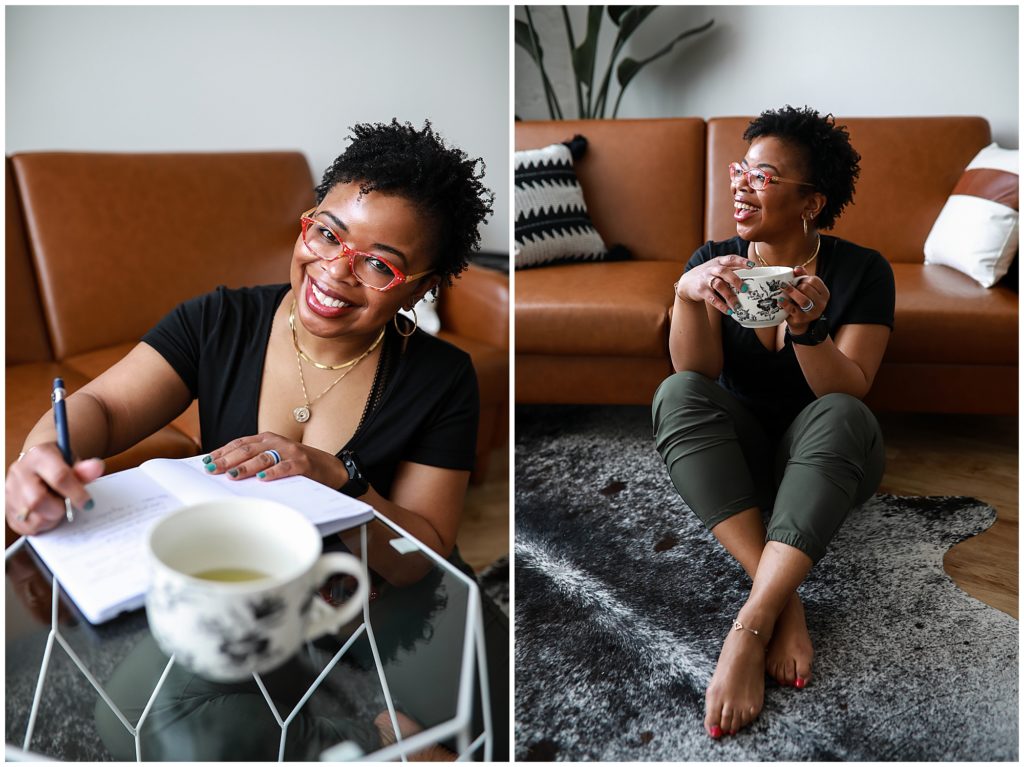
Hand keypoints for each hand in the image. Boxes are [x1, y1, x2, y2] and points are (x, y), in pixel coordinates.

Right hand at [5, 444, 104, 535]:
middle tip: (66, 505)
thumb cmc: (57, 464)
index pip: (58, 477)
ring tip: (56, 507)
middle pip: (38, 500)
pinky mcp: (7, 508)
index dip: (76, 493)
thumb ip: (84, 469)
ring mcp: (10, 491)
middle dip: (58, 508)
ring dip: (51, 518)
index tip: (88, 503)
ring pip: (32, 516)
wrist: (38, 464)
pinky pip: (26, 526)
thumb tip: (96, 467)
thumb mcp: (73, 462)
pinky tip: (46, 513)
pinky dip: (42, 524)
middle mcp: (19, 472)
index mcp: (38, 456)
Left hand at [204, 432, 348, 489]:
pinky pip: (286, 467)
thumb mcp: (275, 458)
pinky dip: (274, 473)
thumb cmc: (299, 466)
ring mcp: (290, 452)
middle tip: (212, 470)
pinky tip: (262, 479)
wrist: (331, 468)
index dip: (222, 452)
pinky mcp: (303, 464)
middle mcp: (277, 442)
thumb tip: (226, 472)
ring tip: (232, 475)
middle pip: (247, 449)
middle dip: (228, 460)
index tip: (205, 462)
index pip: (239, 443)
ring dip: (246, 466)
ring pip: (263, 457)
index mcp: (267, 439)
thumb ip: (255, 460)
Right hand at [675, 255, 755, 315]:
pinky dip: (721, 305)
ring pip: (718, 285)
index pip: (731, 259)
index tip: (752, 266)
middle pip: (724, 272)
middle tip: (745, 289)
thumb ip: (733, 269)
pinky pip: (712, 298)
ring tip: (737, 305)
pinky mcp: (701, 290)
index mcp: (719, 261)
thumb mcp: (718, 267)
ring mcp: (705, 279)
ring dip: (729, 296)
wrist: (688, 282)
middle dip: (735, 280)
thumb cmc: (709, 274)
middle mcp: (712, 269)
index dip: (742, 261)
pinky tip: (729, 311)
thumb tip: (756, 273)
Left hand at [779, 267, 829, 334]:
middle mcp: (821, 304)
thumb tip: (796, 269)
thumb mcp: (806, 288)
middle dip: (797, 286)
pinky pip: (793, 309)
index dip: (804, 279)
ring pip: (803, 300)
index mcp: (824, 293)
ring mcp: (812, 312)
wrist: (800, 321)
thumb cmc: (803, 300)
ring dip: (791, 292)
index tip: (798, 281)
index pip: (814, 280)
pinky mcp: (802, 318)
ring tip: (782, 287)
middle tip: (789, 286)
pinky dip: (785, 303)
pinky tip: (780, 299)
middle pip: (807, 288)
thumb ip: (802, 277)